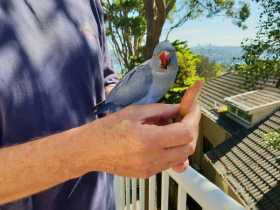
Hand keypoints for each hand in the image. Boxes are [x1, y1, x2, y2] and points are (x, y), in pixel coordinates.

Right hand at [83, 103, 200, 177]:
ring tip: (174, 127)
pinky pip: (169, 163)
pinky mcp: (147, 174)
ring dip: (183, 141)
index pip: (186, 132)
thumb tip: (180, 108)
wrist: (90, 150)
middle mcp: (152, 158)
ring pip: (181, 157)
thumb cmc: (108, 128)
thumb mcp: (135, 112)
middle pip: (188, 147)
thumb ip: (161, 110)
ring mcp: (150, 169)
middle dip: (191, 130)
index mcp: (149, 140)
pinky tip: (164, 140)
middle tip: (186, 117)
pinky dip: (173, 151)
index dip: (194, 119)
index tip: (193, 108)